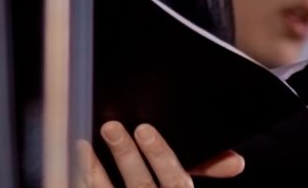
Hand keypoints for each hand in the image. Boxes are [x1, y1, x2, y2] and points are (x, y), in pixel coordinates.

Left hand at [84, 122, 244, 187]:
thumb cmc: (163, 187)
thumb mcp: (180, 184)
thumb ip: (206, 168)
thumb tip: (236, 161)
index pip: (177, 184)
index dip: (162, 158)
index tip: (145, 129)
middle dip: (127, 157)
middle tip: (111, 126)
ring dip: (94, 167)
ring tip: (83, 140)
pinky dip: (79, 176)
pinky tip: (71, 157)